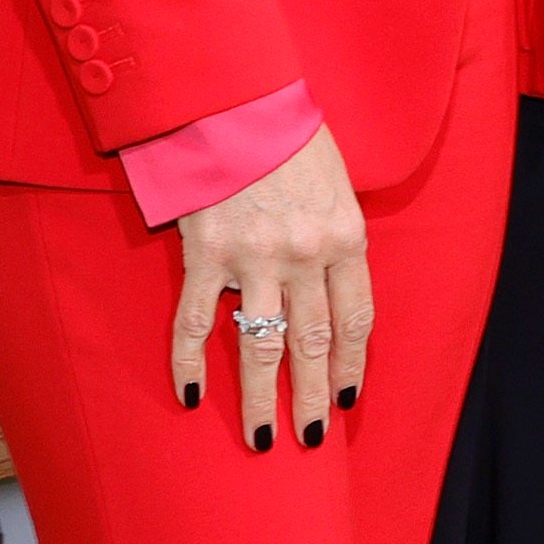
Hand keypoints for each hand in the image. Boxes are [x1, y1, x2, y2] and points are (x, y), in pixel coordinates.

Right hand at [173, 124, 369, 451]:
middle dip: (313, 397)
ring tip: (261, 440)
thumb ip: (338, 238)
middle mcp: (304, 255)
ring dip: (260, 400)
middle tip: (310, 439)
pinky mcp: (205, 256)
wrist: (237, 102)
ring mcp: (253, 259)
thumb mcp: (338, 185)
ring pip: (259, 347)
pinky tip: (188, 394)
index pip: (355, 319)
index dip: (353, 365)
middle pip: (312, 344)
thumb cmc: (292, 139)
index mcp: (345, 237)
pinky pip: (195, 323)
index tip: (349, 398)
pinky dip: (189, 363)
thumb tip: (335, 291)